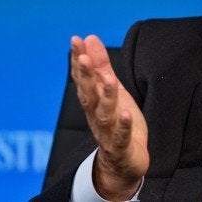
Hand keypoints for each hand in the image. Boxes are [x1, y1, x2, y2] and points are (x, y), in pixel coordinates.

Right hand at [71, 35, 148, 199]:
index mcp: (93, 101)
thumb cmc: (118, 123)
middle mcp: (96, 115)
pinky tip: (126, 114)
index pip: (83, 78)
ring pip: (104, 113)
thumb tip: (90, 38)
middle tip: (82, 57)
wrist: (124, 163)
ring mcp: (108, 132)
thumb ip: (101, 66)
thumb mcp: (113, 91)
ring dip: (105, 96)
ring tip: (107, 78)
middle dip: (85, 76)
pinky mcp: (121, 147)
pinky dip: (123, 126)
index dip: (79, 60)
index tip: (76, 40)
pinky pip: (121, 136)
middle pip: (88, 94)